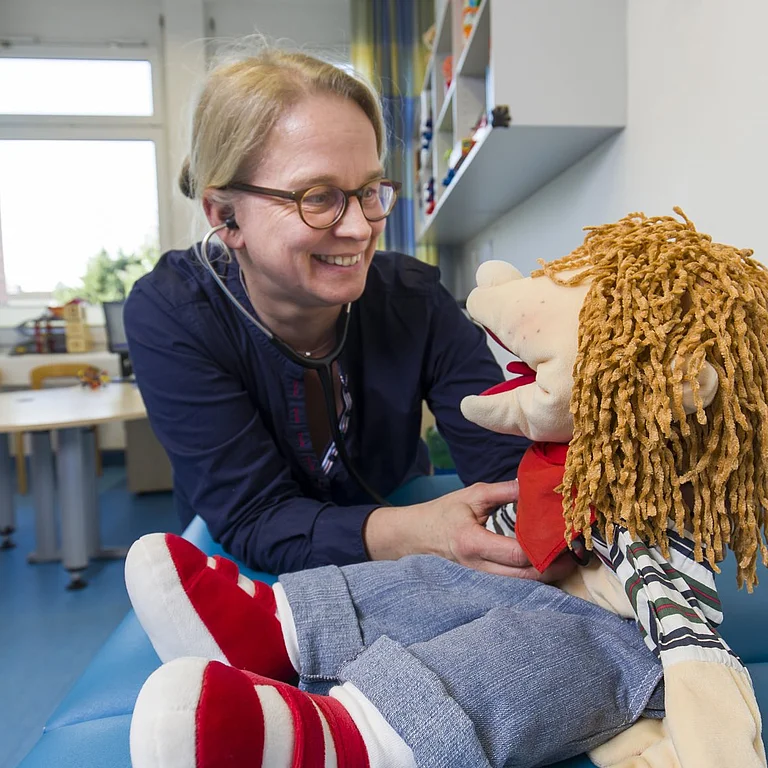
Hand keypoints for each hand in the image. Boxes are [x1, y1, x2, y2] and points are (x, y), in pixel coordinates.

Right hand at [363, 480, 577, 580]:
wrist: (416, 536)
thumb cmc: (443, 513)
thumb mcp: (472, 495)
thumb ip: (504, 491)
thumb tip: (535, 485)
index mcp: (473, 543)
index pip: (517, 554)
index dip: (544, 549)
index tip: (566, 537)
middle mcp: (477, 568)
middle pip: (525, 577)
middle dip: (554, 568)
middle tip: (576, 554)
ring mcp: (480, 580)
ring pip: (522, 587)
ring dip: (547, 576)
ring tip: (568, 559)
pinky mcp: (483, 584)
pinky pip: (513, 586)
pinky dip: (533, 578)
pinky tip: (547, 566)